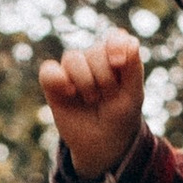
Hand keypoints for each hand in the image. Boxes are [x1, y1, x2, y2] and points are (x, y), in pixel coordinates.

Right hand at [39, 30, 146, 179]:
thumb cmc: (121, 116)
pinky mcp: (53, 84)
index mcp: (115, 57)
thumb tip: (131, 42)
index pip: (115, 38)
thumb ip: (134, 67)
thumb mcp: (134, 95)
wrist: (103, 144)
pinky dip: (57, 78)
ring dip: (85, 83)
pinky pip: (48, 71)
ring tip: (91, 100)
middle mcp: (93, 59)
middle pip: (95, 52)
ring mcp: (72, 70)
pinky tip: (69, 92)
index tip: (119, 64)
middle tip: (108, 98)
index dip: (115, 45)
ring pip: (73, 59)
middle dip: (104, 78)